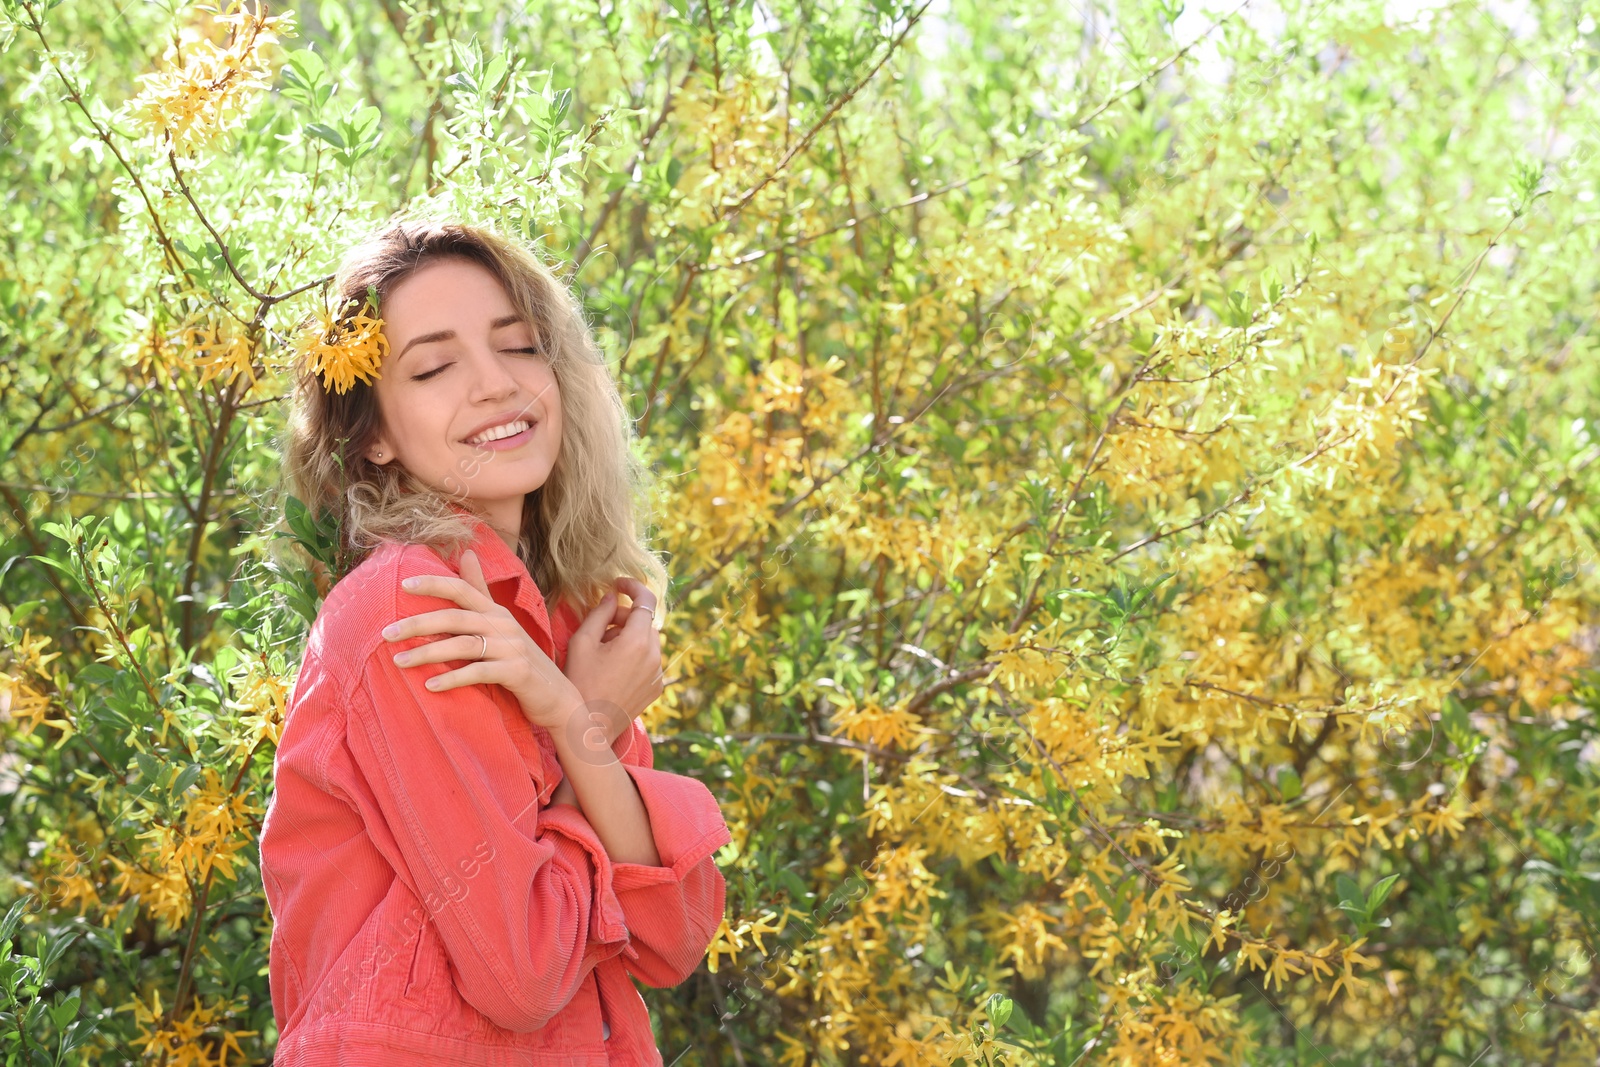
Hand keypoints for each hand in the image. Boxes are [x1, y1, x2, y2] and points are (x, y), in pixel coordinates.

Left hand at [382, 549, 578, 731]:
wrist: (558, 696)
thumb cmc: (521, 661)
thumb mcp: (502, 625)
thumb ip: (481, 592)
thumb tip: (466, 553)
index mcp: (496, 612)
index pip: (463, 589)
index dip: (435, 583)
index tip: (403, 584)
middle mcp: (504, 625)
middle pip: (455, 617)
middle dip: (418, 623)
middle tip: (386, 634)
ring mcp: (512, 648)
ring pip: (463, 645)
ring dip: (428, 653)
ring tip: (399, 662)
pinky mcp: (517, 672)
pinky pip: (478, 673)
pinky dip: (452, 678)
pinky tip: (430, 685)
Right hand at [561, 576, 662, 763]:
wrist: (588, 728)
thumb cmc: (578, 683)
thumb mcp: (582, 642)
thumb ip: (599, 613)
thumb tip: (612, 596)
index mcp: (638, 641)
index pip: (646, 600)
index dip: (633, 586)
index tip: (618, 583)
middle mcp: (655, 656)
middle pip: (645, 622)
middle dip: (625, 618)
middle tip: (600, 628)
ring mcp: (658, 673)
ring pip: (648, 641)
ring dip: (630, 637)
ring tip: (604, 652)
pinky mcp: (656, 687)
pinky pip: (650, 660)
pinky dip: (635, 656)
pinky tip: (613, 669)